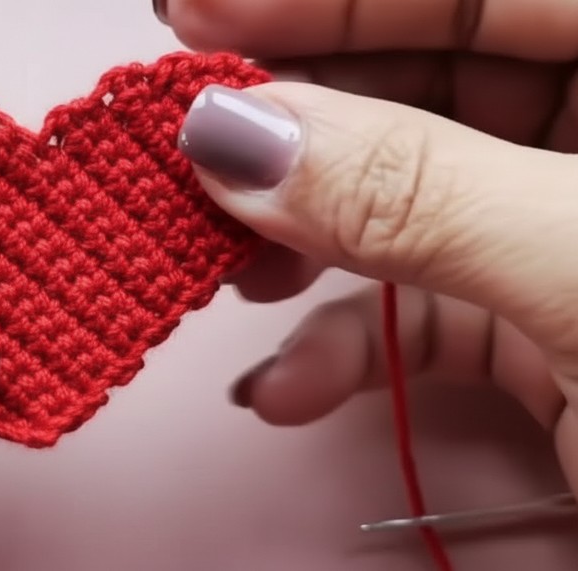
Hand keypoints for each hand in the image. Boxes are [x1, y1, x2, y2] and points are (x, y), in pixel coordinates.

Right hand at [157, 1, 577, 493]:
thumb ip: (414, 191)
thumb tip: (239, 139)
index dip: (325, 1)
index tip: (195, 18)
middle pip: (421, 91)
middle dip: (295, 133)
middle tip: (188, 151)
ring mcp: (557, 239)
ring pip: (400, 205)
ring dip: (298, 246)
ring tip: (222, 271)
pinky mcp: (540, 327)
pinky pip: (419, 308)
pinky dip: (346, 345)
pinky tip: (289, 386)